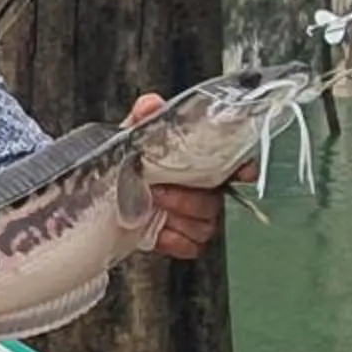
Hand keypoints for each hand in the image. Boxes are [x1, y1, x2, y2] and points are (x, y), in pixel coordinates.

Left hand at [122, 93, 248, 260]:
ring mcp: (195, 218)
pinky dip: (173, 240)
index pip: (237, 164)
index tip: (242, 172)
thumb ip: (144, 119)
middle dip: (187, 197)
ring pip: (206, 225)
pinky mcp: (183, 240)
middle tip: (160, 188)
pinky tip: (156, 230)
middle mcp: (205, 190)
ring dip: (179, 217)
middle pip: (216, 200)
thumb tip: (150, 104)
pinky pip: (192, 246)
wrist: (107, 196)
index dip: (244, 168)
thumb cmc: (131, 164)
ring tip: (154, 205)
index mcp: (200, 162)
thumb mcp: (133, 137)